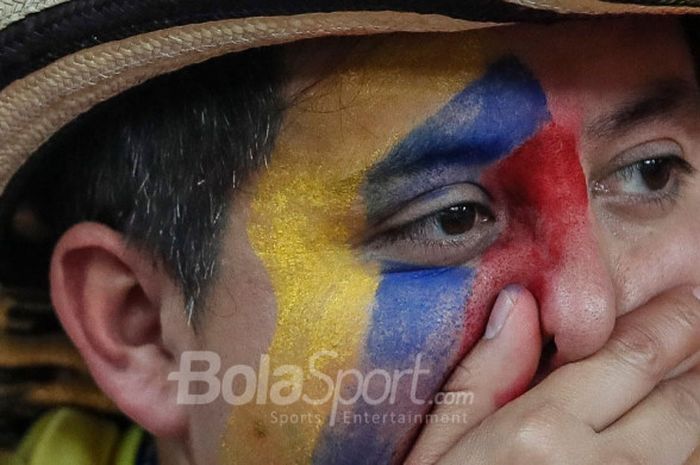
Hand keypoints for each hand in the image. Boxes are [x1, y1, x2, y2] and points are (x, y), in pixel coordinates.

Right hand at [405, 285, 699, 464]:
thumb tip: (518, 304)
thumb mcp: (437, 448)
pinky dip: (687, 449)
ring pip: (695, 444)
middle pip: (682, 401)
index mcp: (538, 433)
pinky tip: (679, 435)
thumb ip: (481, 376)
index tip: (692, 296)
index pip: (628, 357)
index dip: (670, 321)